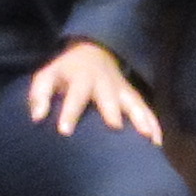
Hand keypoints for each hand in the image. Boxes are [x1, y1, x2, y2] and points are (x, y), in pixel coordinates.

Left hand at [24, 40, 162, 141]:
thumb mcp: (48, 76)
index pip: (75, 96)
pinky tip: (158, 143)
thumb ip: (40, 95)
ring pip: (133, 102)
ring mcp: (122, 89)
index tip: (64, 131)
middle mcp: (105, 83)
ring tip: (148, 137)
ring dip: (141, 118)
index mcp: (81, 78)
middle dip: (112, 111)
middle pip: (109, 97)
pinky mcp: (133, 96)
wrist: (93, 52)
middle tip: (114, 127)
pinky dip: (154, 124)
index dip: (70, 112)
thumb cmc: (66, 72)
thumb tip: (36, 117)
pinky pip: (146, 109)